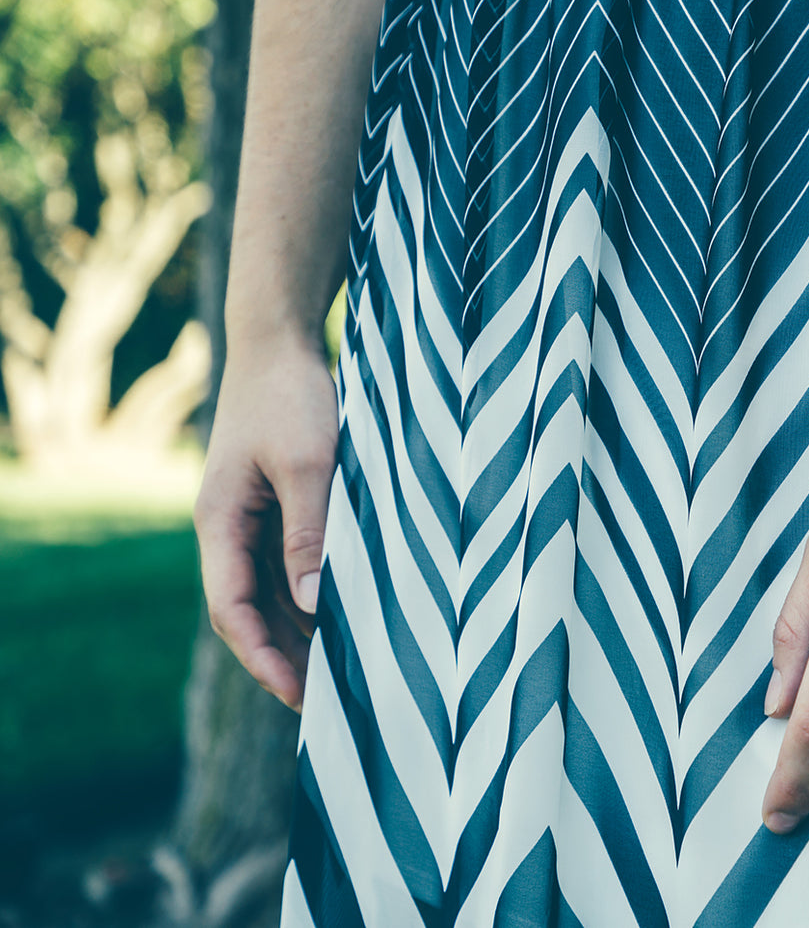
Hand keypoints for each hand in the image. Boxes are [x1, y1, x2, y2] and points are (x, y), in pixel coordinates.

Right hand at [192, 338, 339, 711]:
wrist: (282, 343)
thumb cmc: (292, 396)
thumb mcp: (308, 462)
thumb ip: (308, 531)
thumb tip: (313, 603)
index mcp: (221, 523)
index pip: (231, 609)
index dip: (262, 656)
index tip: (298, 694)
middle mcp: (231, 530)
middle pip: (251, 612)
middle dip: (284, 658)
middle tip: (331, 704)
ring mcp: (255, 521)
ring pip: (273, 594)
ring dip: (302, 633)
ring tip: (345, 674)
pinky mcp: (281, 509)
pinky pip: (293, 567)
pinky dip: (316, 597)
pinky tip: (349, 617)